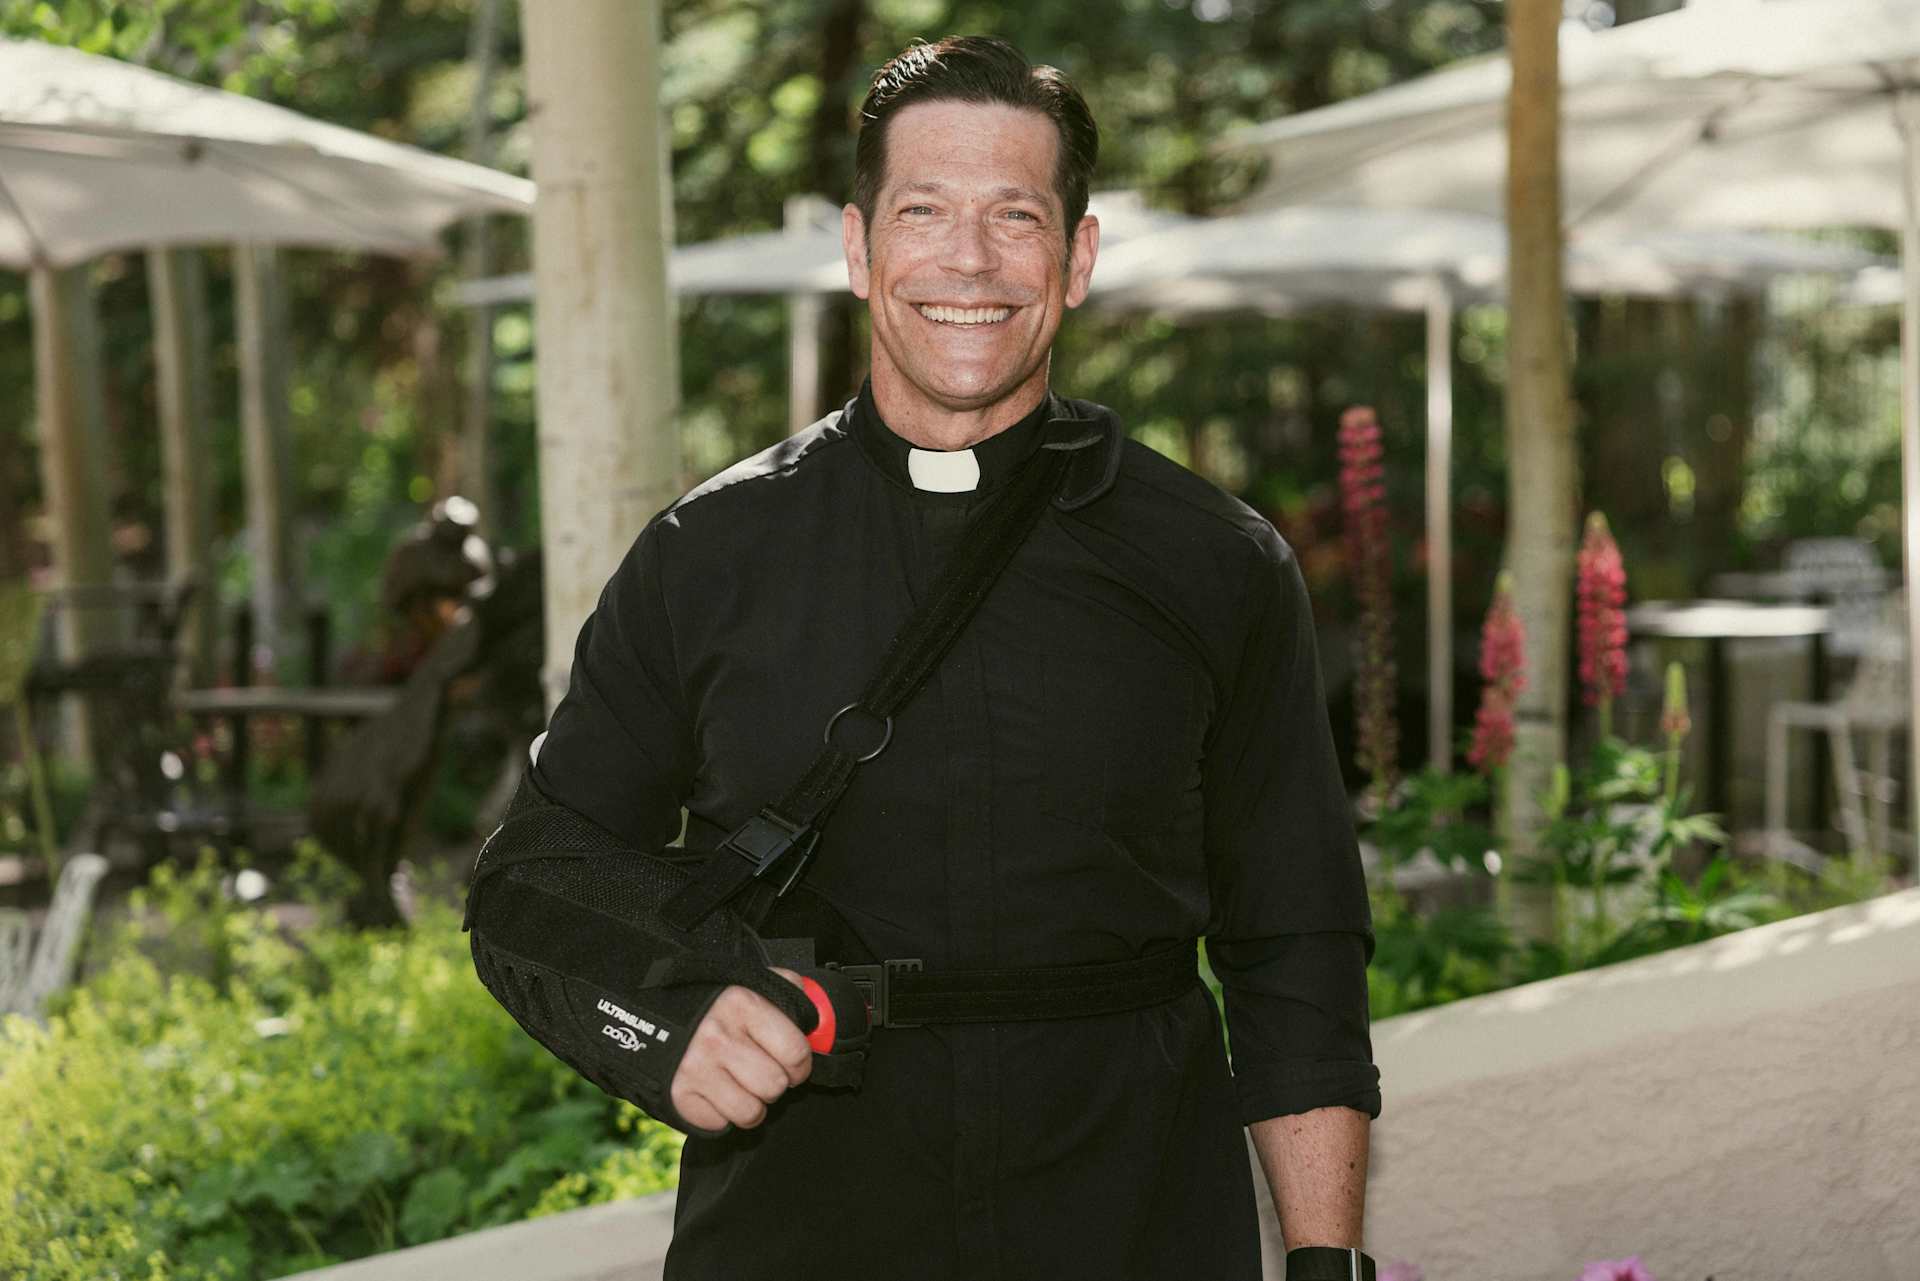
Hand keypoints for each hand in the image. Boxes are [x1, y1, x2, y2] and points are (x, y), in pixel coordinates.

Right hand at [668, 967, 813, 1131]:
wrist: (644, 1013)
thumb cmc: (707, 1002)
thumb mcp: (746, 982)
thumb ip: (786, 990)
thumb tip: (819, 1017)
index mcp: (741, 1005)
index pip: (796, 1052)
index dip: (800, 1064)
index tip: (793, 1064)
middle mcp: (718, 1038)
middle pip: (774, 1086)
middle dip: (774, 1084)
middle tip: (762, 1073)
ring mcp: (696, 1069)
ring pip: (750, 1113)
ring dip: (751, 1104)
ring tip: (740, 1086)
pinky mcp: (678, 1096)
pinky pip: (720, 1125)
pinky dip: (721, 1115)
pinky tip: (715, 1094)